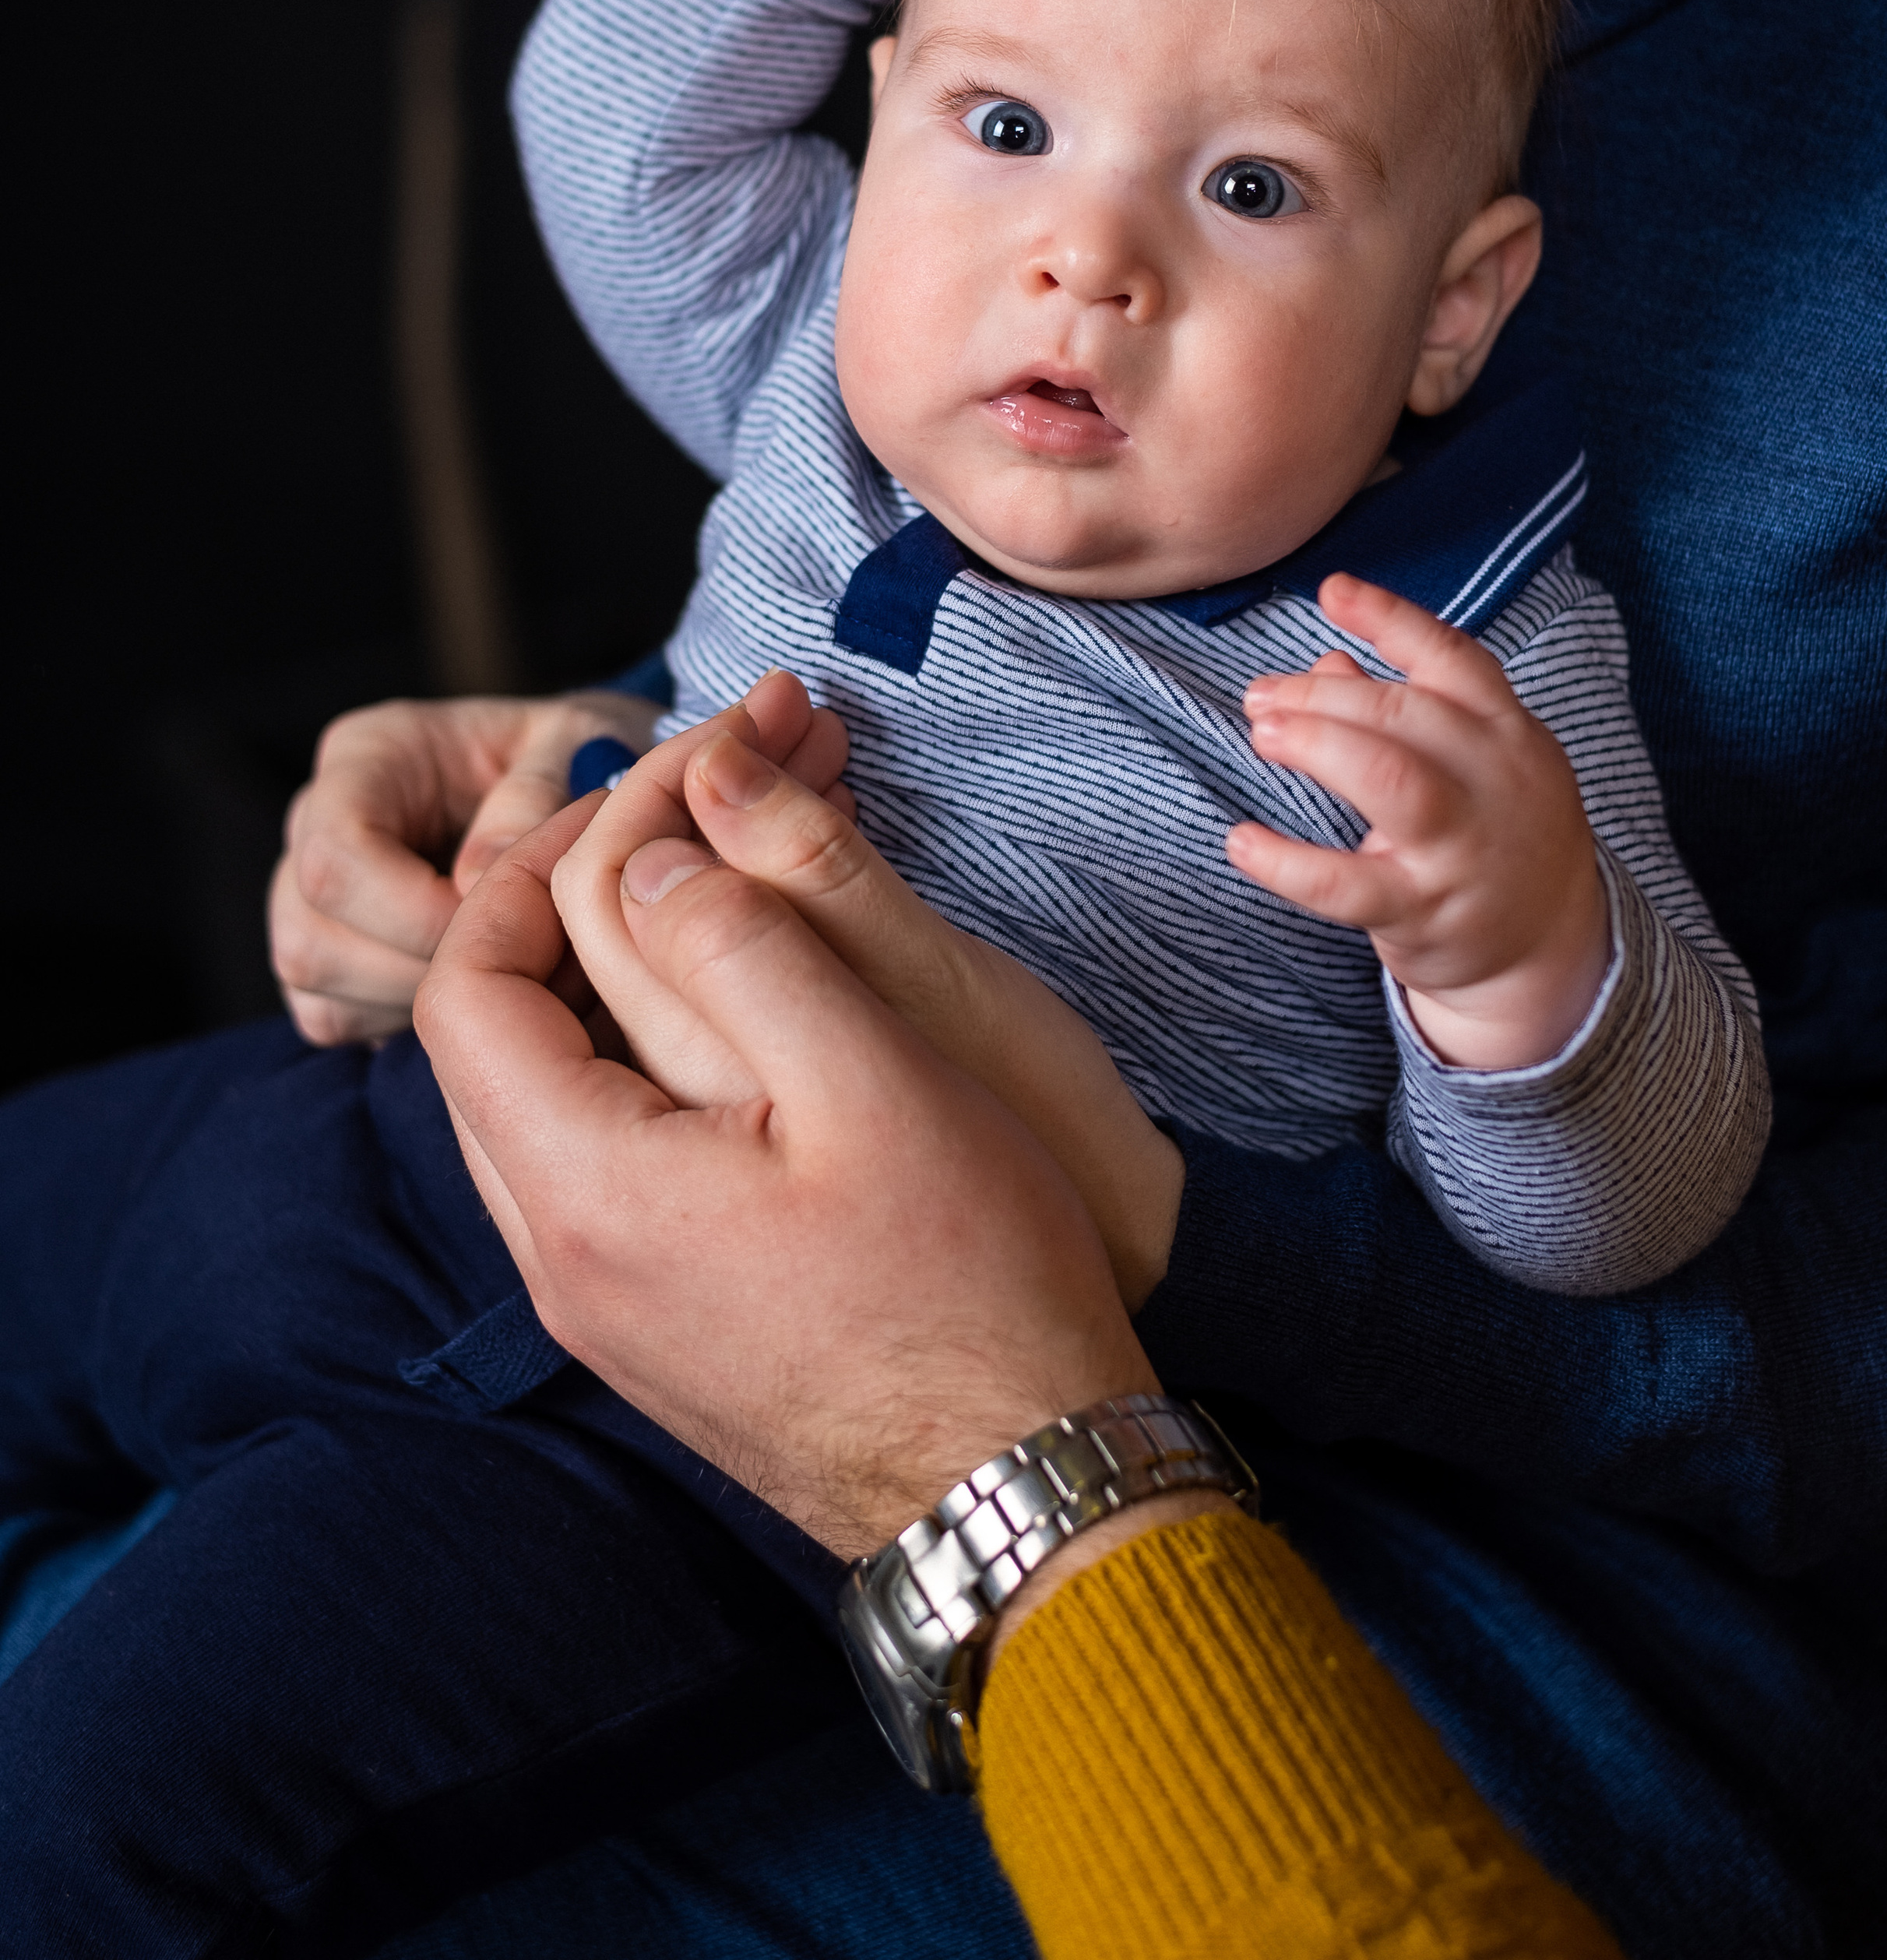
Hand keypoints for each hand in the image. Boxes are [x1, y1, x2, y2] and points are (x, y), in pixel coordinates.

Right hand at [268, 671, 846, 1045]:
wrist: (586, 785)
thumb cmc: (584, 757)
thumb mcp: (580, 746)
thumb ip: (533, 793)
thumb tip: (475, 876)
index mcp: (367, 755)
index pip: (334, 859)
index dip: (412, 912)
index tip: (505, 925)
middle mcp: (315, 821)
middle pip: (311, 935)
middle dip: (417, 969)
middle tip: (522, 962)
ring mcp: (307, 891)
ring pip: (313, 982)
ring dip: (410, 1002)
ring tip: (507, 974)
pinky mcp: (325, 954)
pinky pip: (329, 1016)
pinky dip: (399, 1023)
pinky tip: (478, 990)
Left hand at [415, 805, 1157, 1557]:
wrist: (1022, 1496)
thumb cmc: (973, 1288)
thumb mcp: (874, 1081)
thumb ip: (746, 947)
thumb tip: (643, 859)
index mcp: (586, 1195)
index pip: (467, 989)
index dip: (534, 862)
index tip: (645, 787)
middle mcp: (561, 1262)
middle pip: (493, 1038)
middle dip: (577, 899)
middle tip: (693, 812)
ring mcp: (605, 1308)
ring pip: (548, 1096)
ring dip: (616, 975)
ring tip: (725, 884)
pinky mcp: (660, 1326)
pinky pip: (600, 1158)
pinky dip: (644, 1056)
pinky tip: (742, 1005)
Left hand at [1232, 573, 1609, 1071]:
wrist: (1547, 946)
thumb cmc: (1491, 830)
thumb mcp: (1470, 761)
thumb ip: (1405, 708)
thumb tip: (1326, 660)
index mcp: (1506, 731)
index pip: (1453, 659)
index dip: (1391, 621)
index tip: (1332, 590)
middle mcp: (1493, 781)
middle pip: (1407, 713)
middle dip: (1323, 695)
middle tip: (1261, 697)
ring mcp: (1461, 849)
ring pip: (1392, 779)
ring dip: (1318, 745)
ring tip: (1263, 733)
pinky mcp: (1425, 912)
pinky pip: (1349, 885)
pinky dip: (1288, 862)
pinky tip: (1241, 841)